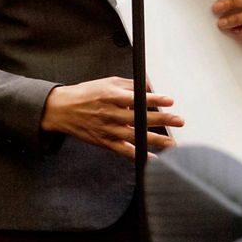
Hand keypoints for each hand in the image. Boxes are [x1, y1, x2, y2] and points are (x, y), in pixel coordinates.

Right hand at [40, 76, 182, 159]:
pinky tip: (153, 158)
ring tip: (173, 143)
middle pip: (139, 118)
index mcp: (111, 96)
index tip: (169, 100)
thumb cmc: (86, 94)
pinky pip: (124, 151)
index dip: (154, 99)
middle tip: (179, 120)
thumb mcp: (107, 83)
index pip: (136, 98)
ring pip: (134, 137)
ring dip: (155, 140)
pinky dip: (138, 155)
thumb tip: (150, 86)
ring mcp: (108, 130)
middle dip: (161, 119)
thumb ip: (129, 85)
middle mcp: (110, 114)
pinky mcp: (105, 142)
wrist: (62, 110)